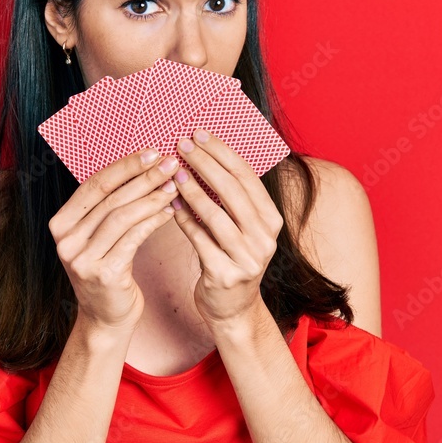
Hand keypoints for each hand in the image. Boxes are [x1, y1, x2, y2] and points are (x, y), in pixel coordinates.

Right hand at [49, 148, 180, 331]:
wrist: (106, 318)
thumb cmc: (109, 269)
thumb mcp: (99, 236)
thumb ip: (109, 206)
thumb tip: (145, 165)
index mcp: (61, 223)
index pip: (94, 185)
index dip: (125, 166)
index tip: (152, 152)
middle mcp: (65, 240)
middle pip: (110, 198)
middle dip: (143, 177)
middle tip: (170, 163)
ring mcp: (81, 259)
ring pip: (122, 217)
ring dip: (152, 197)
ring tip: (174, 186)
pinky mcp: (103, 274)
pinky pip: (133, 238)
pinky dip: (153, 221)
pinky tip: (170, 211)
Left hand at [170, 128, 283, 328]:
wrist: (232, 309)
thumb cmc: (231, 257)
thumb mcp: (241, 228)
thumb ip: (231, 198)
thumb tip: (204, 153)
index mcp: (271, 220)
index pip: (246, 176)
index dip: (222, 152)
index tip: (199, 133)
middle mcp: (265, 238)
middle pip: (233, 191)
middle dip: (205, 163)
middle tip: (181, 144)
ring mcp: (247, 258)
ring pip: (216, 215)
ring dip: (192, 189)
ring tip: (172, 171)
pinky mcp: (225, 275)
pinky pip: (200, 240)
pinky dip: (184, 220)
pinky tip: (169, 203)